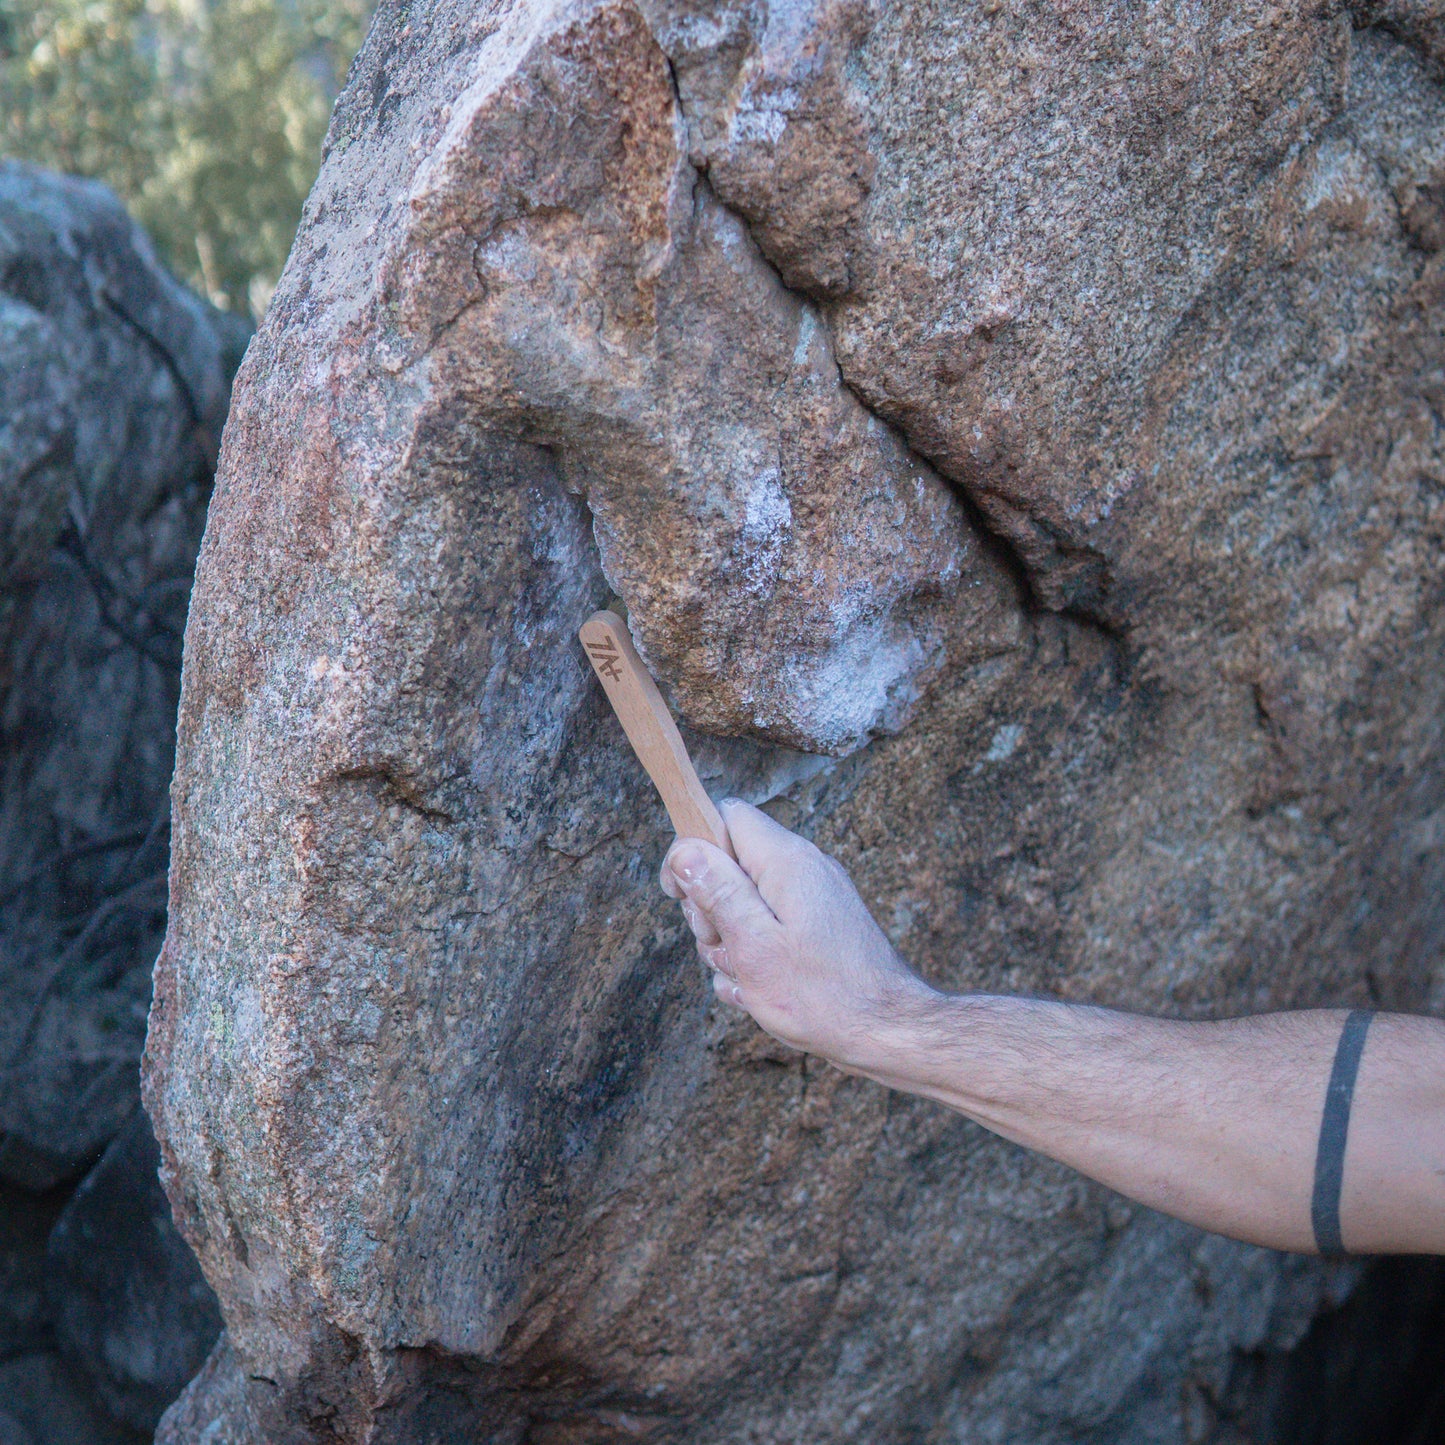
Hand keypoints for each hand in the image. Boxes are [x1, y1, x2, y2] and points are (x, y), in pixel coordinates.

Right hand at [660, 800, 936, 1072]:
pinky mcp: (817, 929)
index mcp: (786, 861)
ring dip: (730, 944)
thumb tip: (685, 851)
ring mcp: (812, 900)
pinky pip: (767, 931)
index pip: (725, 816)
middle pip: (729, 864)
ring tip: (748, 978)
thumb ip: (718, 891)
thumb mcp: (753, 943)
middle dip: (710, 909)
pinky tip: (759, 993)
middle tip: (723, 946)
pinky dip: (754, 960)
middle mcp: (803, 869)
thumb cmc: (823, 994)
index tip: (680, 893)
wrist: (886, 1033)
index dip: (693, 848)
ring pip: (743, 905)